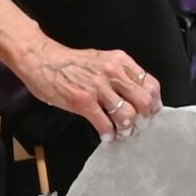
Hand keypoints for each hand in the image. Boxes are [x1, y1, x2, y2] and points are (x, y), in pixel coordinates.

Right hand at [9, 36, 161, 140]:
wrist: (41, 60)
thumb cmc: (70, 63)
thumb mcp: (102, 59)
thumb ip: (120, 74)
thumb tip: (137, 95)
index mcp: (120, 61)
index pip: (150, 84)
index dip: (154, 103)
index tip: (150, 113)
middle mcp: (113, 72)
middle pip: (144, 101)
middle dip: (144, 119)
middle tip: (137, 127)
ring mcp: (98, 87)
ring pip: (127, 115)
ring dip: (126, 129)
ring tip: (121, 133)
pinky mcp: (83, 101)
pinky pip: (105, 123)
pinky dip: (109, 133)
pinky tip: (106, 136)